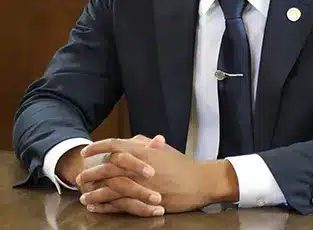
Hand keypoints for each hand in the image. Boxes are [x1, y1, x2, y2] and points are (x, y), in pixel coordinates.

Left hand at [79, 135, 238, 214]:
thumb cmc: (182, 164)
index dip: (98, 147)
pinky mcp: (144, 200)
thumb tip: (133, 139)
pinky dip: (105, 205)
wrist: (198, 181)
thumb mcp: (164, 150)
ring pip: (111, 187)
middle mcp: (140, 166)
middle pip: (108, 167)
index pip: (115, 145)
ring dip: (95, 192)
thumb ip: (146, 144)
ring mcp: (141, 184)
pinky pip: (119, 203)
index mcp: (144, 151)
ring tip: (84, 196)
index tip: (86, 151)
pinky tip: (96, 207)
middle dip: (92, 172)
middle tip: (80, 177)